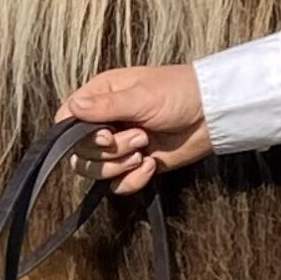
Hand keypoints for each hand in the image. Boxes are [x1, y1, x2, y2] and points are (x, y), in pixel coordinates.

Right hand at [56, 63, 209, 192]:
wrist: (215, 115)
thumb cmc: (180, 94)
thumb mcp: (141, 96)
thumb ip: (104, 106)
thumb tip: (72, 108)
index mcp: (100, 99)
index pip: (65, 120)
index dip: (75, 135)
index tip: (104, 137)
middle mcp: (104, 123)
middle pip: (78, 152)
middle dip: (108, 152)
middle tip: (139, 138)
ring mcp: (118, 146)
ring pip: (94, 171)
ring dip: (119, 166)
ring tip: (145, 150)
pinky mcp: (134, 166)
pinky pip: (116, 185)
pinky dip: (133, 180)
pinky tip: (151, 165)